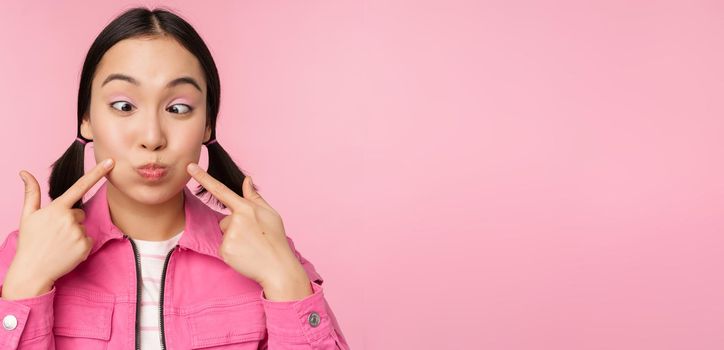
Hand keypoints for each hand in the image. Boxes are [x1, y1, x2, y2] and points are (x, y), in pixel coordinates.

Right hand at [3, 159, 114, 298]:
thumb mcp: (27, 215)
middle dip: (70, 221)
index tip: (111, 162)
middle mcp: (70, 219)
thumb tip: (24, 172)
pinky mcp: (85, 246)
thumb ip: (31, 192)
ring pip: (83, 227)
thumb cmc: (30, 241)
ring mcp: (78, 233)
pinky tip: (67, 251)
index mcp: (57, 208)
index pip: (80, 186)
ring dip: (74, 233)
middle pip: (79, 213)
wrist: (33, 270)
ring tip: (59, 243)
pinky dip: (80, 245)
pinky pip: (88, 240)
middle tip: (54, 234)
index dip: (97, 173)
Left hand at [186, 163, 309, 292]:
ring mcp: (229, 235)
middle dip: (235, 228)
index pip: (221, 190)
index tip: (190, 166)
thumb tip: (247, 180)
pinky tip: (245, 255)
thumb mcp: (270, 214)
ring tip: (251, 247)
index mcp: (247, 208)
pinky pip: (223, 247)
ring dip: (234, 240)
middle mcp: (236, 219)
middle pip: (225, 220)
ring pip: (224, 234)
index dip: (203, 178)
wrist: (278, 267)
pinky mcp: (225, 250)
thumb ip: (255, 197)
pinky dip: (232, 252)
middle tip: (254, 238)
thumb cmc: (276, 239)